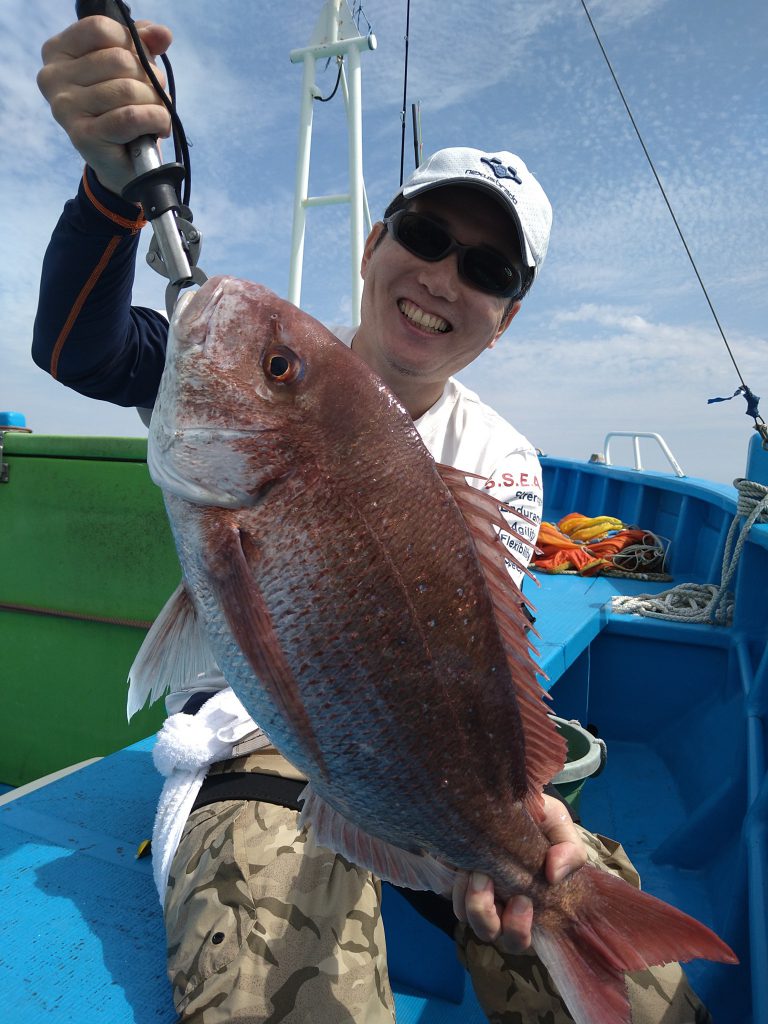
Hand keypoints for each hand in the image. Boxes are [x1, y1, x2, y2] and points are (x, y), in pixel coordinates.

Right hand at [37, 16, 172, 195]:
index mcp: (58, 52)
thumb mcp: (132, 68)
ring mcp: (64, 108)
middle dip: (150, 78)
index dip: (133, 43)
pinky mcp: (83, 136)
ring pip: (128, 89)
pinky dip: (155, 119)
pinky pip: (131, 117)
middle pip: (119, 60)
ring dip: (156, 102)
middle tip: (154, 96)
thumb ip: (143, 43)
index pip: (101, 29)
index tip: (141, 64)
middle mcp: (53, 78)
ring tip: (155, 114)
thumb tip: (162, 33)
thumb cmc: (124, 108)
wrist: (124, 164)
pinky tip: (159, 126)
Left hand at [452, 793, 586, 953]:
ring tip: (476, 871)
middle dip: (487, 915)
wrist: (509, 800)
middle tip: (488, 879)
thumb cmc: (539, 821)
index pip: (520, 939)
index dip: (518, 929)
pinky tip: (464, 865)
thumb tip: (554, 875)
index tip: (522, 899)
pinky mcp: (458, 880)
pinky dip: (456, 886)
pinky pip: (451, 896)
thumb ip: (570, 851)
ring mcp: (478, 895)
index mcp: (530, 904)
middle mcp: (502, 906)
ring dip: (471, 899)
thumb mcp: (560, 826)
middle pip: (490, 934)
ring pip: (466, 918)